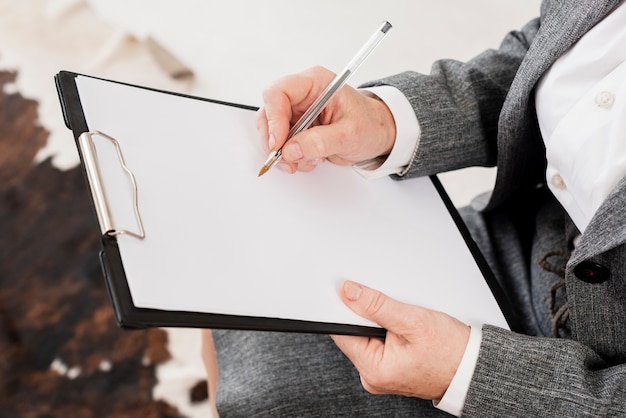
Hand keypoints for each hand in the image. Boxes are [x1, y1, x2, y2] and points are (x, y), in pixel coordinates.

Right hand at [256, 66, 395, 172]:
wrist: (377, 134)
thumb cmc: (370, 125)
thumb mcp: (349, 134)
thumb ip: (319, 142)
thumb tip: (291, 150)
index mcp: (315, 83)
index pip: (279, 92)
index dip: (273, 118)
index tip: (278, 143)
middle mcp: (302, 94)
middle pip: (269, 112)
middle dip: (275, 140)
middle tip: (287, 160)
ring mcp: (297, 111)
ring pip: (271, 131)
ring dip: (284, 152)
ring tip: (307, 160)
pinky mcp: (296, 128)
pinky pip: (281, 144)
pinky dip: (290, 157)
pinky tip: (310, 158)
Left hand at [331, 281, 469, 400]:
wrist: (472, 368)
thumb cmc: (451, 350)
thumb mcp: (413, 320)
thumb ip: (377, 306)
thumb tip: (349, 293)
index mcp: (374, 369)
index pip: (341, 332)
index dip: (344, 308)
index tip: (351, 292)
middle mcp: (372, 375)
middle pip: (352, 333)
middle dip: (366, 315)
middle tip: (392, 309)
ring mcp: (379, 373)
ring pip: (365, 335)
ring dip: (378, 321)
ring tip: (402, 320)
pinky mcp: (387, 367)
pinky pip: (376, 342)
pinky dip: (385, 330)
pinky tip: (402, 328)